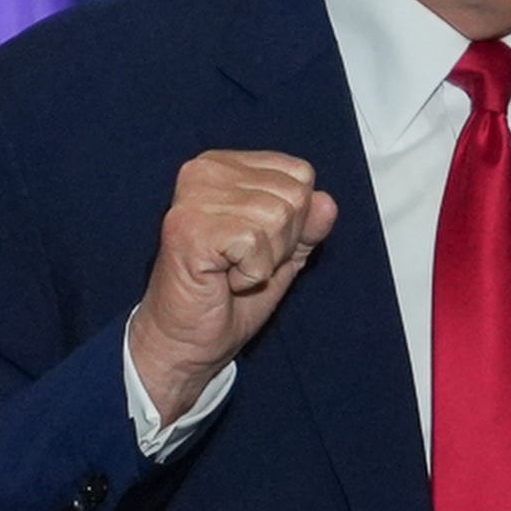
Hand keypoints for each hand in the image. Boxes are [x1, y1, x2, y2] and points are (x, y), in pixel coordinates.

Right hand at [128, 149, 339, 416]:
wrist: (184, 343)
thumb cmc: (225, 300)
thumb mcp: (281, 256)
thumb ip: (307, 227)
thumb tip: (327, 202)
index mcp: (226, 166)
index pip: (300, 174)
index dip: (295, 222)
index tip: (255, 247)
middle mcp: (205, 170)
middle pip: (293, 195)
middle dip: (281, 242)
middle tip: (242, 264)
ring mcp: (194, 196)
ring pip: (277, 216)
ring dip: (265, 260)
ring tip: (232, 273)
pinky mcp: (189, 227)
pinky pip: (255, 242)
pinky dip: (250, 274)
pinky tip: (223, 280)